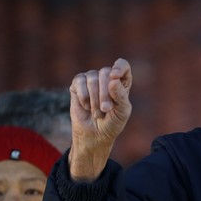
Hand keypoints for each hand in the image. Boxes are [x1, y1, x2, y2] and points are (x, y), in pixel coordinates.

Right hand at [68, 58, 132, 181]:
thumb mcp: (122, 112)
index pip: (122, 65)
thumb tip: (112, 78)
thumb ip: (120, 95)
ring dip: (95, 99)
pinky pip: (79, 81)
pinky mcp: (77, 84)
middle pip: (106, 72)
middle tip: (106, 109)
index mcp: (121, 82)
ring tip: (97, 113)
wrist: (95, 135)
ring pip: (92, 78)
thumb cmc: (112, 123)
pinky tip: (86, 107)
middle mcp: (106, 77)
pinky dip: (84, 97)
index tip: (115, 77)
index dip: (119, 68)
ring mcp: (91, 79)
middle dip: (105, 93)